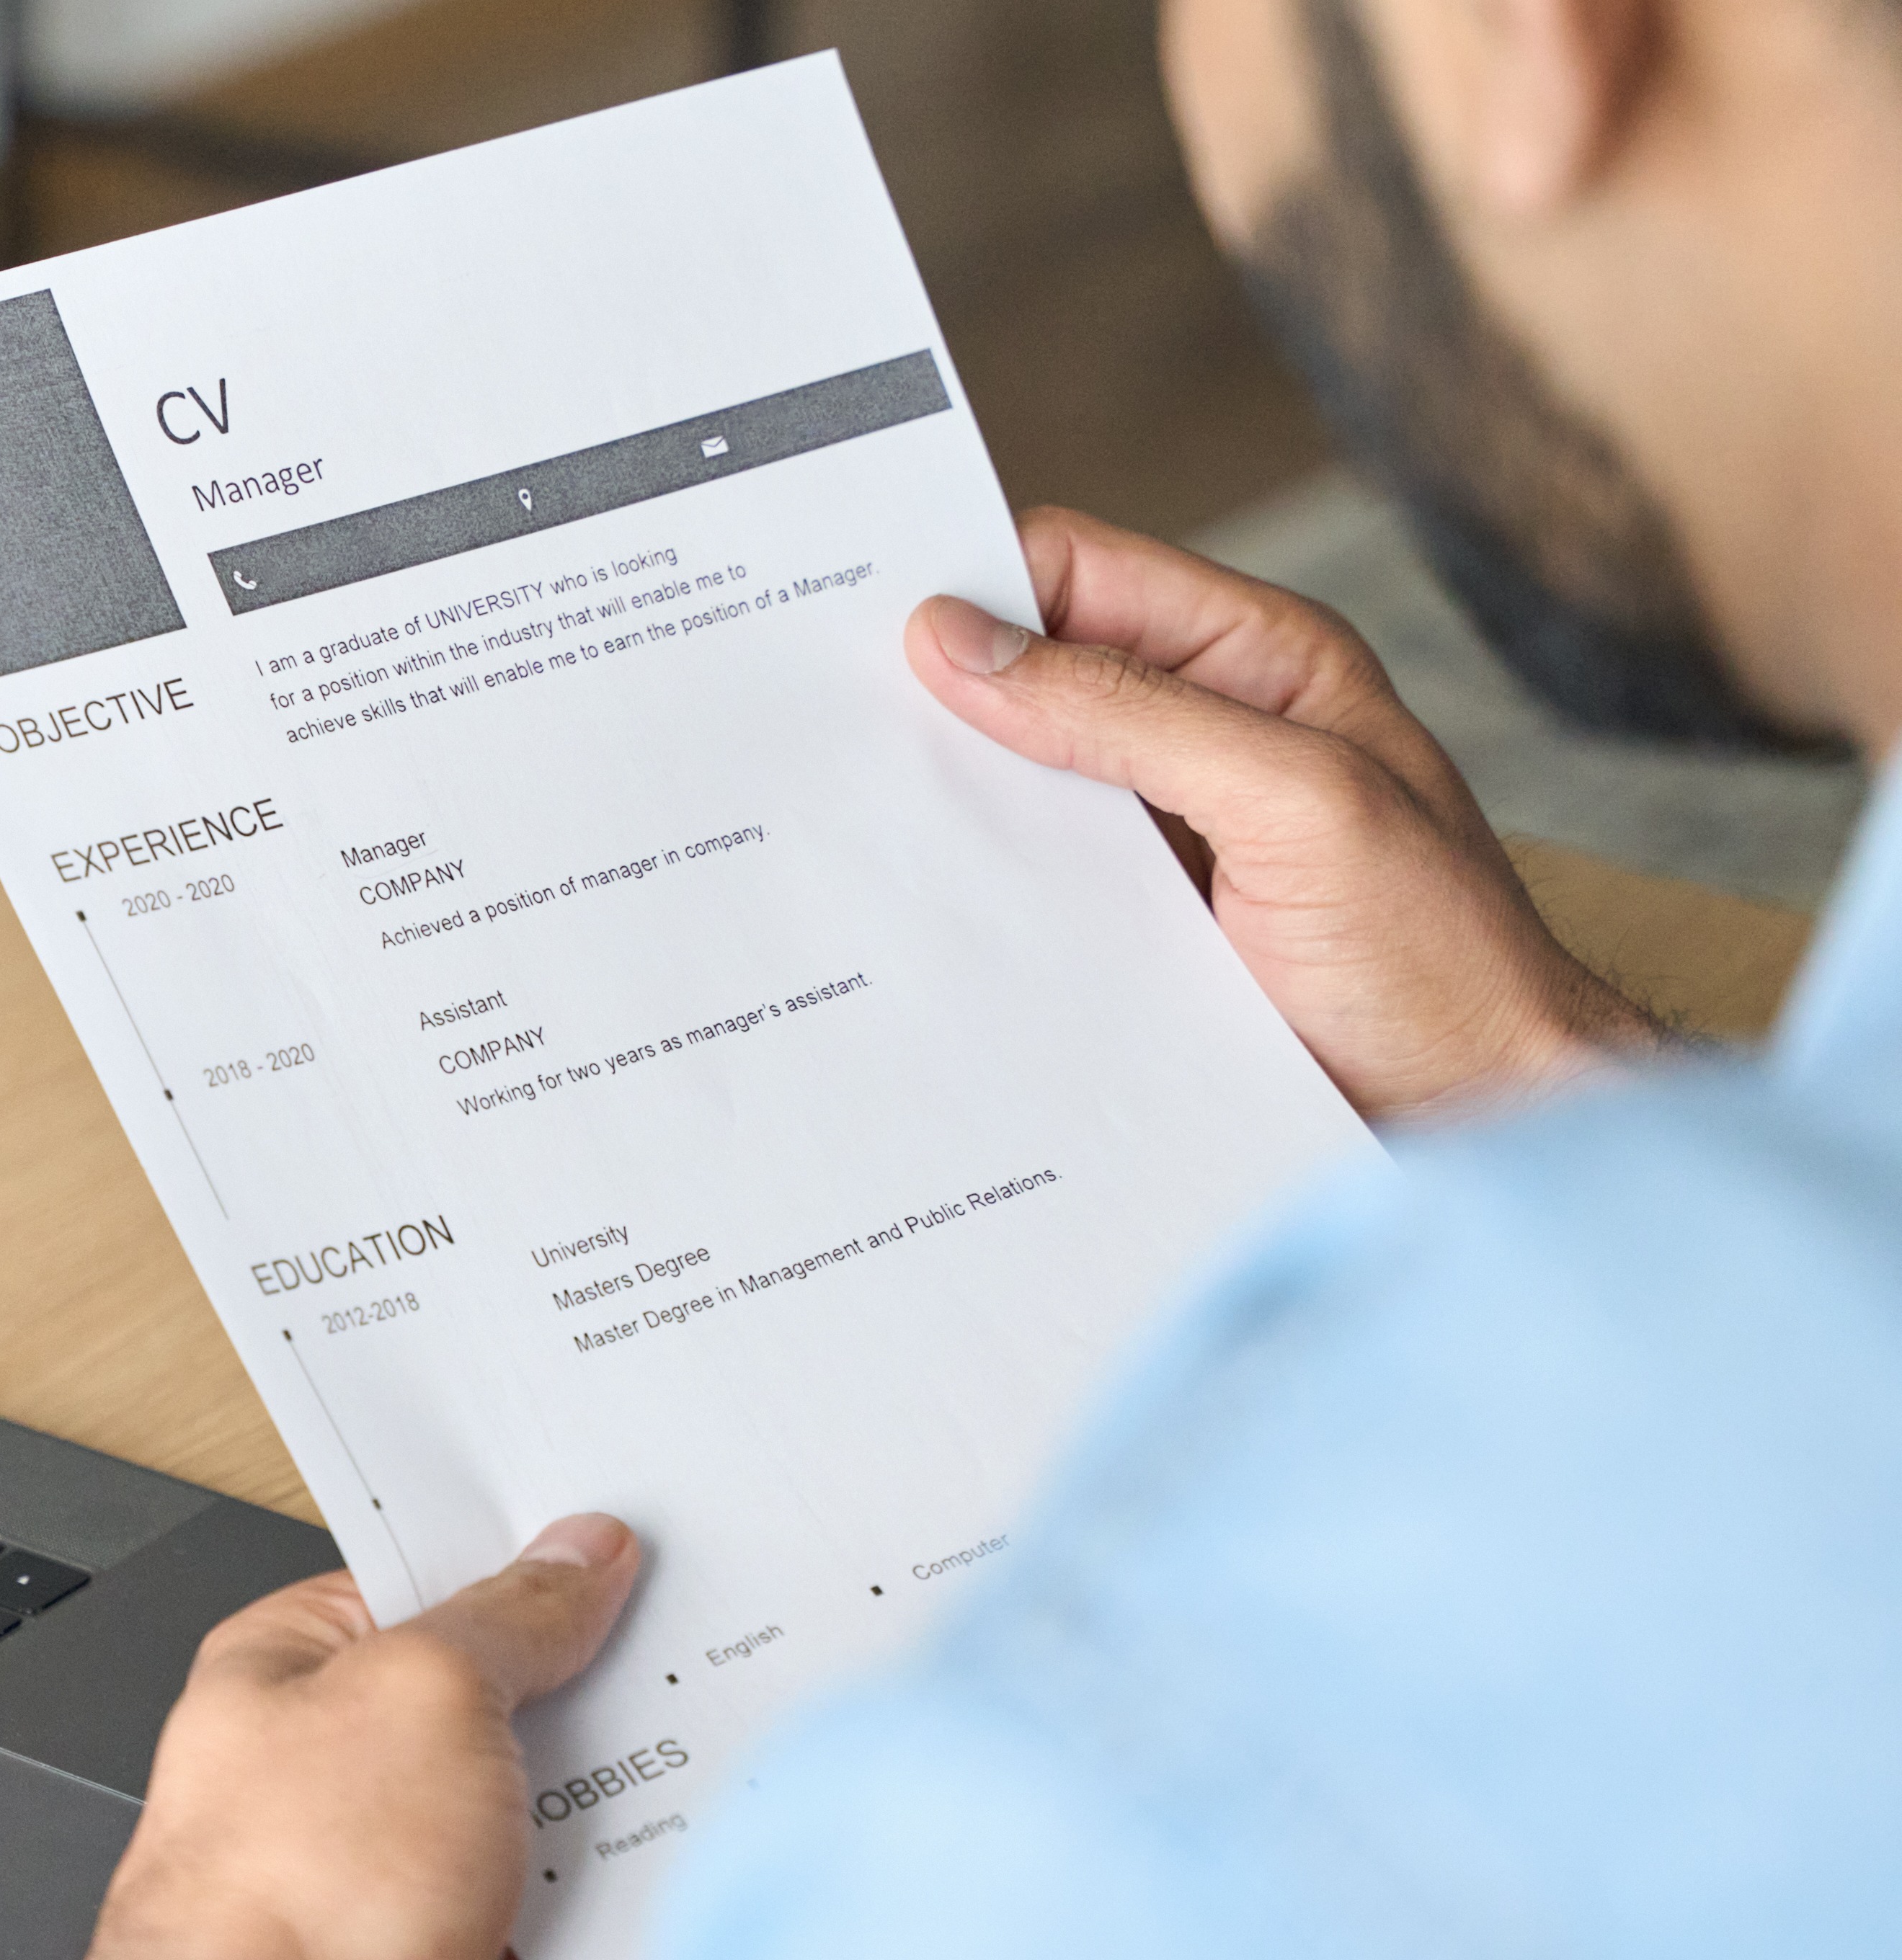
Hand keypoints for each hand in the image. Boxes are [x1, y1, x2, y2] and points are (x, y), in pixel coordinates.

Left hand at [90, 1515, 642, 1959]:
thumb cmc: (282, 1889)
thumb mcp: (421, 1696)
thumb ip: (505, 1616)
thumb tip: (571, 1558)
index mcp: (289, 1665)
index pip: (424, 1580)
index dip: (520, 1565)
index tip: (615, 1554)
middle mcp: (327, 1762)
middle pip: (491, 1699)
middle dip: (575, 1699)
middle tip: (650, 1686)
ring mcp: (381, 1862)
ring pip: (528, 1808)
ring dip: (594, 1806)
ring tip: (639, 1796)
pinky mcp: (432, 1935)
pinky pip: (541, 1895)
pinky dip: (590, 1892)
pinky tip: (627, 1887)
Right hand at [909, 508, 1657, 1121]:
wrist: (1485, 1122)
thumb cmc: (1438, 961)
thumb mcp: (1296, 805)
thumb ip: (1130, 712)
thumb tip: (959, 640)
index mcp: (1257, 660)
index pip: (1077, 569)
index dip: (973, 579)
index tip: (863, 618)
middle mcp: (1203, 731)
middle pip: (1032, 669)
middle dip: (934, 686)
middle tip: (818, 715)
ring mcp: (1165, 831)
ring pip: (1015, 777)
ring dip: (942, 794)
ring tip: (843, 811)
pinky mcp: (1135, 925)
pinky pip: (1027, 876)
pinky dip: (968, 881)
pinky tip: (908, 900)